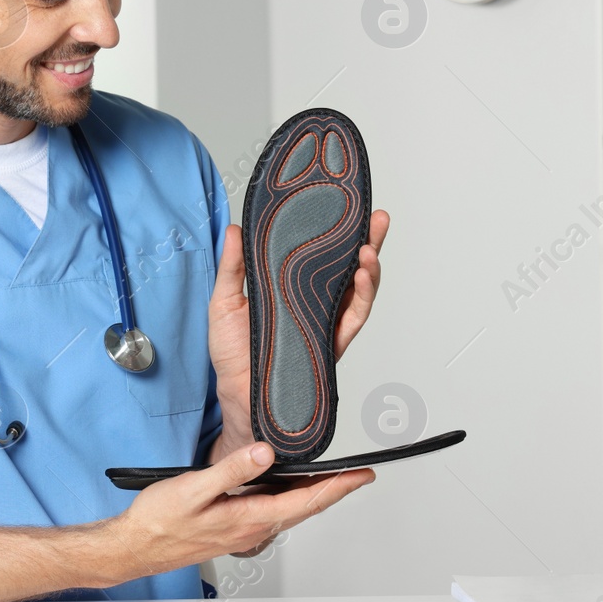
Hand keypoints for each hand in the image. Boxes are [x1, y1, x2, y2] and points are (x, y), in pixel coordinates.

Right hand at [112, 442, 374, 573]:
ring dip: (311, 494)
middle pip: (304, 507)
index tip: (362, 477)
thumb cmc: (159, 522)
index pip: (306, 502)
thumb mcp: (194, 488)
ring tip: (330, 475)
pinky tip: (284, 484)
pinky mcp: (232, 527)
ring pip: (288, 510)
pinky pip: (270, 511)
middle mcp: (252, 528)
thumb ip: (232, 470)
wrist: (135, 547)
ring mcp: (243, 530)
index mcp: (249, 518)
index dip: (338, 488)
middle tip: (357, 474)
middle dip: (333, 490)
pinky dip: (287, 497)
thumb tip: (266, 454)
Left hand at [207, 211, 390, 458]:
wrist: (238, 395)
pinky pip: (353, 318)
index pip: (321, 254)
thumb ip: (232, 267)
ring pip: (359, 290)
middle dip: (368, 241)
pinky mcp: (330, 342)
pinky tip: (362, 276)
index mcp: (292, 287)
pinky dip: (363, 296)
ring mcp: (325, 322)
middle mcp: (315, 302)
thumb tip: (234, 228)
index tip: (345, 205)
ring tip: (369, 245)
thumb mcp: (225, 301)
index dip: (337, 231)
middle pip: (349, 267)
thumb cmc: (232, 354)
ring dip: (370, 266)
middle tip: (377, 217)